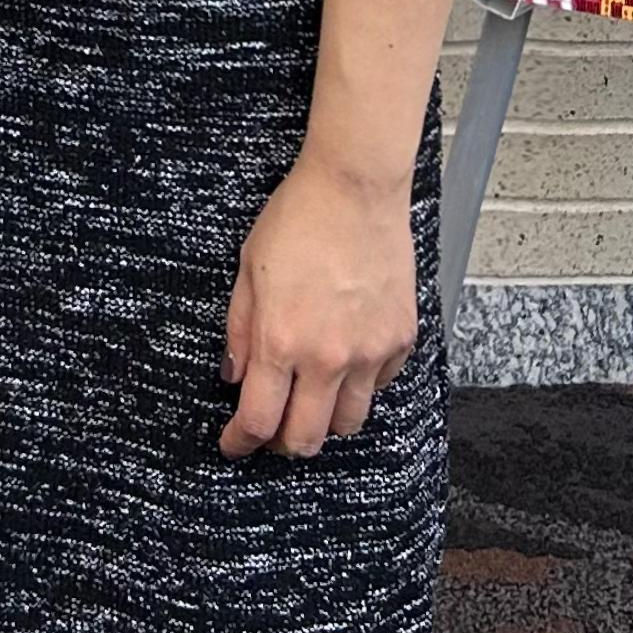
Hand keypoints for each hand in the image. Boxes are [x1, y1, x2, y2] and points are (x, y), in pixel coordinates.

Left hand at [218, 153, 416, 461]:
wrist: (356, 188)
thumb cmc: (298, 219)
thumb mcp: (248, 272)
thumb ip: (239, 331)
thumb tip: (235, 375)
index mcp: (281, 340)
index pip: (258, 420)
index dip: (240, 442)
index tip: (233, 444)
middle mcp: (328, 357)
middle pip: (306, 439)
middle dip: (282, 444)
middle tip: (270, 428)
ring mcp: (369, 352)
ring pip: (348, 423)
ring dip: (324, 420)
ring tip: (309, 397)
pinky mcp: (399, 340)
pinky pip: (378, 386)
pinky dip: (358, 386)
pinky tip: (343, 361)